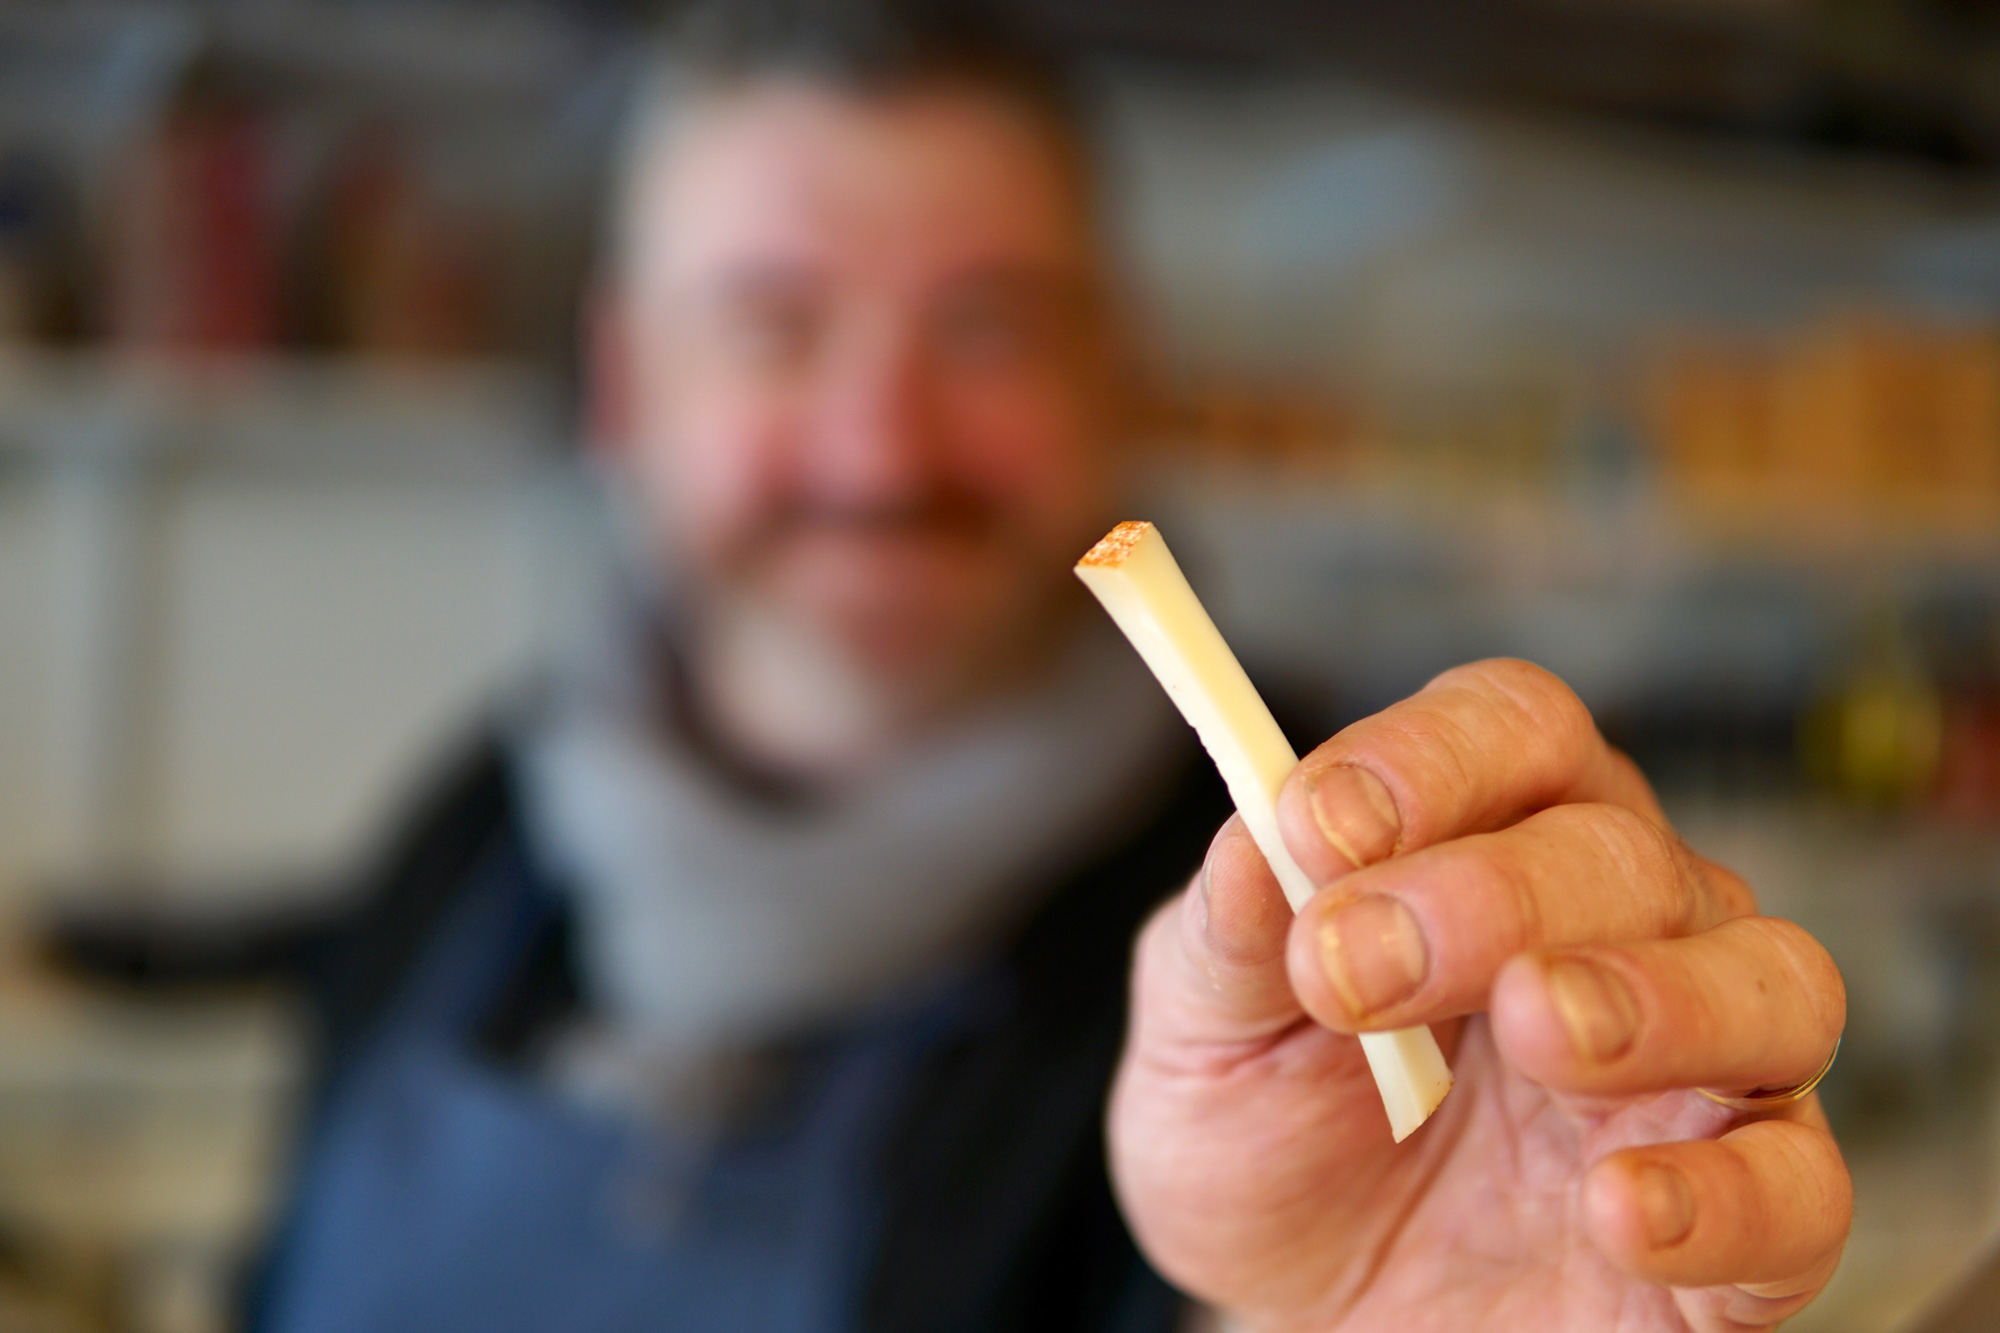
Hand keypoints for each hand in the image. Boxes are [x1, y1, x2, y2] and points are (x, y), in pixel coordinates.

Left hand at [1109, 660, 1848, 1331]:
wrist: (1306, 1316)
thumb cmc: (1273, 1141)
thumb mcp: (1207, 1035)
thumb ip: (1231, 937)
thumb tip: (1253, 838)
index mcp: (1490, 840)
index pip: (1510, 730)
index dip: (1426, 759)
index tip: (1318, 824)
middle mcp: (1621, 929)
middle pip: (1619, 848)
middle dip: (1490, 893)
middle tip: (1359, 967)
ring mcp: (1696, 1075)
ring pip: (1768, 982)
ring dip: (1656, 997)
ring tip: (1541, 1030)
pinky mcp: (1743, 1225)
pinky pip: (1796, 1189)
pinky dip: (1725, 1193)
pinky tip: (1617, 1206)